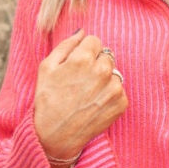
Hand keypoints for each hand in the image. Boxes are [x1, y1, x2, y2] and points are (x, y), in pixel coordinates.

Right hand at [32, 30, 126, 167]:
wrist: (55, 135)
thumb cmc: (47, 100)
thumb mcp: (47, 67)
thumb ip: (66, 45)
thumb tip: (82, 32)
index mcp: (83, 58)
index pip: (94, 40)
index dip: (84, 51)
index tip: (76, 64)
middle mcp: (102, 71)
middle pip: (106, 56)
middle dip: (95, 64)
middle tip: (81, 81)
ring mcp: (114, 88)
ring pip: (114, 73)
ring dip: (104, 80)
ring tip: (87, 94)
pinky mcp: (121, 104)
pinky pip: (119, 90)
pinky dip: (109, 95)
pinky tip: (94, 103)